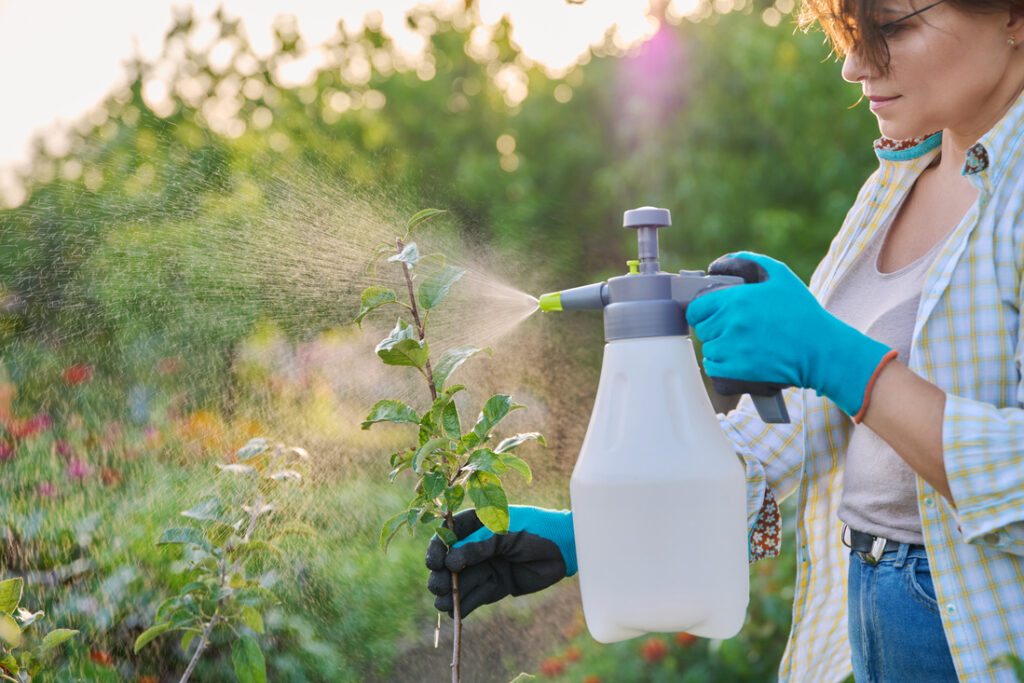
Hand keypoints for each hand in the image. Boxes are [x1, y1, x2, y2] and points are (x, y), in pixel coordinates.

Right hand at [425, 506, 575, 617]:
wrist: (565, 548)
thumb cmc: (535, 529)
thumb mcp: (504, 533)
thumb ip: (478, 546)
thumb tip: (451, 563)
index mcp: (476, 524)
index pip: (447, 536)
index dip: (437, 549)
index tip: (435, 563)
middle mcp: (476, 546)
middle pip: (449, 562)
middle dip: (442, 575)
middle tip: (440, 585)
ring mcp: (485, 566)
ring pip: (460, 582)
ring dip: (449, 592)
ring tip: (443, 602)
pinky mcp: (495, 586)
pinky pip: (475, 596)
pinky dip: (464, 604)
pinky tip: (454, 611)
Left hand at [685, 252, 894, 417]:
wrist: (821, 350)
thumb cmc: (802, 313)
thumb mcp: (780, 276)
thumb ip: (748, 262)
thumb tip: (718, 265)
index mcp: (736, 299)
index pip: (696, 308)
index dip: (701, 311)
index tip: (711, 314)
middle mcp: (730, 323)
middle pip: (702, 329)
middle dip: (714, 328)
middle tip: (733, 329)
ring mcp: (733, 349)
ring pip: (708, 349)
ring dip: (719, 347)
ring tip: (740, 344)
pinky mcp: (737, 370)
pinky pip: (713, 368)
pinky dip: (721, 365)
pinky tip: (737, 358)